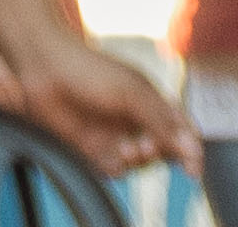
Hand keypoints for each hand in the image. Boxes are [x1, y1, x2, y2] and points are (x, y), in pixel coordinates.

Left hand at [9, 22, 194, 182]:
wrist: (45, 67)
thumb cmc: (91, 71)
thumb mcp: (132, 93)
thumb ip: (162, 121)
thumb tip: (192, 148)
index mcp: (151, 103)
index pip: (181, 132)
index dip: (190, 150)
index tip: (192, 167)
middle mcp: (136, 121)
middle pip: (163, 152)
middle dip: (160, 154)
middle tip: (146, 146)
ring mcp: (115, 135)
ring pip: (140, 164)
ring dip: (140, 161)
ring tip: (128, 149)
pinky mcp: (93, 149)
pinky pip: (114, 170)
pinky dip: (118, 168)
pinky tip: (113, 156)